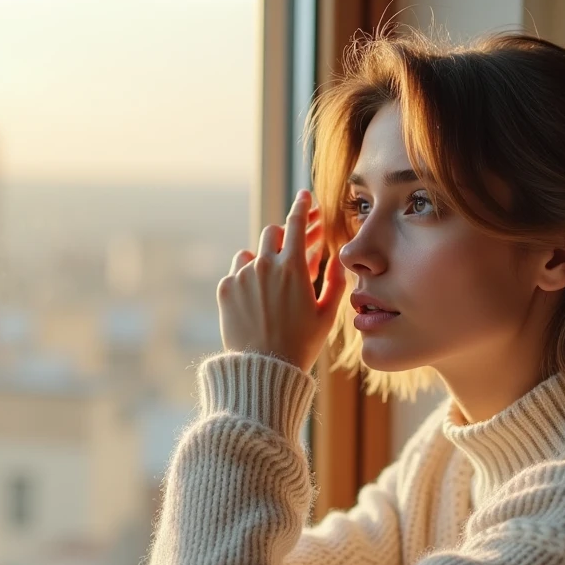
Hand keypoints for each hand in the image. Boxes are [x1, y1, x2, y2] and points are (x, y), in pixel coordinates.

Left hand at [217, 189, 346, 372]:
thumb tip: (338, 262)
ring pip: (251, 253)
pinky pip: (237, 273)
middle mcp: (264, 265)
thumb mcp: (327, 315)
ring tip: (272, 283)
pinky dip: (247, 279)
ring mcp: (242, 276)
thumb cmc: (302, 344)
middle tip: (292, 249)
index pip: (296, 224)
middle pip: (272, 233)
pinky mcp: (226, 290)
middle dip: (284, 237)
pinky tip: (257, 299)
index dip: (302, 207)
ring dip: (262, 259)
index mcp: (292, 267)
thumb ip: (334, 283)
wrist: (265, 368)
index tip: (305, 196)